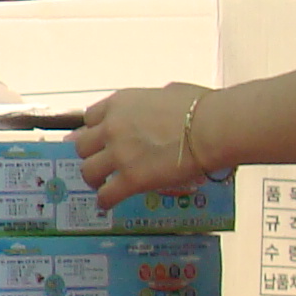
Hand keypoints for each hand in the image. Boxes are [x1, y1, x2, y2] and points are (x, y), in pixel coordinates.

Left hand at [76, 83, 210, 208]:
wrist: (212, 128)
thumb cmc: (200, 108)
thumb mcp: (170, 92)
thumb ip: (154, 99)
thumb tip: (161, 101)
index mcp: (121, 103)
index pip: (90, 118)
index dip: (94, 132)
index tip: (98, 140)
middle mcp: (113, 126)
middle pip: (82, 145)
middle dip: (91, 155)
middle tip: (101, 163)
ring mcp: (119, 153)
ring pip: (88, 170)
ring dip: (94, 179)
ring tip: (102, 185)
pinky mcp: (131, 178)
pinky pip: (106, 194)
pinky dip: (105, 200)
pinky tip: (108, 203)